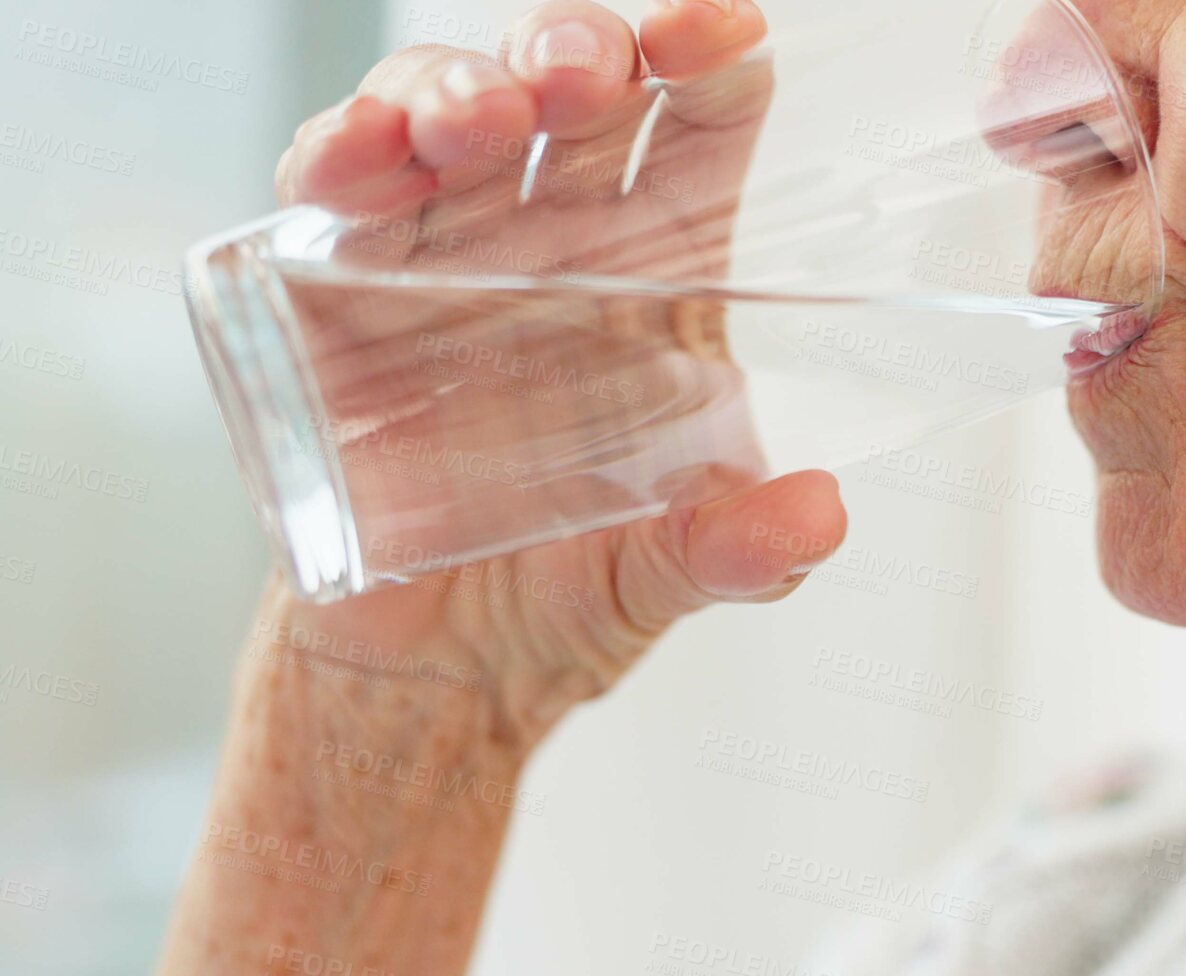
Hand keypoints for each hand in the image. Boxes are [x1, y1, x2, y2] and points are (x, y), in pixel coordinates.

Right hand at [261, 0, 845, 755]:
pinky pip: (334, 194)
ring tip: (474, 124)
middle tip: (582, 73)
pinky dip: (338, 157)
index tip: (719, 32)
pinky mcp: (339, 295)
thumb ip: (745, 547)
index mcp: (661, 278)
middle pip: (571, 91)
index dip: (709, 62)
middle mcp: (555, 246)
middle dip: (576, 48)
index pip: (696, 132)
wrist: (444, 670)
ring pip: (448, 114)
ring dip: (455, 88)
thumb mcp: (674, 575)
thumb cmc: (572, 597)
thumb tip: (819, 511)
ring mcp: (445, 258)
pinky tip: (354, 161)